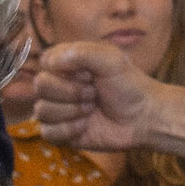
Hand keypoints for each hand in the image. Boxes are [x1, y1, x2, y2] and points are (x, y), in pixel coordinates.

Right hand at [26, 40, 154, 150]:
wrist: (143, 118)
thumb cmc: (129, 85)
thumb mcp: (111, 59)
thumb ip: (82, 53)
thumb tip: (51, 62)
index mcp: (67, 63)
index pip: (45, 62)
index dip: (64, 70)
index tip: (89, 74)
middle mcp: (59, 85)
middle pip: (41, 86)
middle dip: (70, 92)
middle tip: (93, 93)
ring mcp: (58, 109)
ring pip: (41, 110)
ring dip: (71, 111)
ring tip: (92, 109)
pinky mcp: (61, 132)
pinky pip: (47, 132)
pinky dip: (68, 130)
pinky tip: (85, 126)